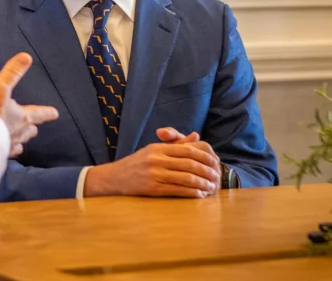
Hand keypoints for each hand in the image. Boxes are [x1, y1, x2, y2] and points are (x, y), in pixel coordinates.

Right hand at [0, 53, 58, 156]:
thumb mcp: (0, 87)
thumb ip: (12, 73)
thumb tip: (26, 57)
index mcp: (22, 117)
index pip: (39, 113)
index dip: (46, 113)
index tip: (55, 114)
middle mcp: (19, 132)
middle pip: (30, 130)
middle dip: (32, 127)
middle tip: (34, 127)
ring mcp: (8, 144)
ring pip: (20, 142)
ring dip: (22, 138)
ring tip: (22, 139)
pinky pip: (7, 152)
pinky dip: (8, 149)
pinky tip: (7, 150)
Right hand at [83, 137, 220, 197]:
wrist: (115, 178)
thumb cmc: (137, 163)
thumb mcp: (154, 149)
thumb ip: (176, 144)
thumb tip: (196, 136)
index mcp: (158, 148)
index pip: (187, 149)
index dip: (204, 156)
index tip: (216, 162)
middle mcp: (157, 159)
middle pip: (189, 164)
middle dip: (206, 171)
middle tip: (217, 177)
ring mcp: (154, 174)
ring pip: (185, 178)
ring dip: (201, 184)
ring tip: (211, 188)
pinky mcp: (152, 188)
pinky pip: (177, 190)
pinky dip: (191, 193)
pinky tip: (199, 195)